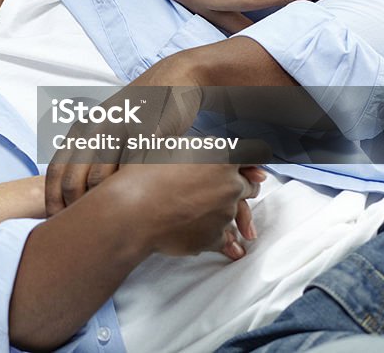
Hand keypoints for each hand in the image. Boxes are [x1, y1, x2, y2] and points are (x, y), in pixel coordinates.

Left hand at [45, 53, 205, 214]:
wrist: (175, 81)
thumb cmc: (139, 114)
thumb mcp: (107, 127)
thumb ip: (88, 154)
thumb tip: (70, 195)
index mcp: (81, 129)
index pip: (56, 171)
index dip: (52, 201)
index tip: (56, 223)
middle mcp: (95, 128)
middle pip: (73, 181)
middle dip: (73, 210)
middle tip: (82, 233)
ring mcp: (120, 131)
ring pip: (100, 180)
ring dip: (100, 207)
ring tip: (106, 228)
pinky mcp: (148, 135)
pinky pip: (133, 171)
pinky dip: (131, 193)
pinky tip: (137, 208)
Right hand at [109, 162, 262, 257]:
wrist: (129, 212)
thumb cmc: (140, 176)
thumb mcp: (165, 147)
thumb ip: (191, 147)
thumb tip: (197, 144)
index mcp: (220, 157)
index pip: (252, 156)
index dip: (252, 163)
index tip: (254, 170)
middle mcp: (229, 183)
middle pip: (250, 186)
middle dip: (243, 188)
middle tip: (230, 191)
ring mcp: (225, 212)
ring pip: (237, 215)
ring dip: (228, 215)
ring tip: (212, 218)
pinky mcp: (215, 237)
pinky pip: (223, 238)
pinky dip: (218, 238)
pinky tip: (205, 236)